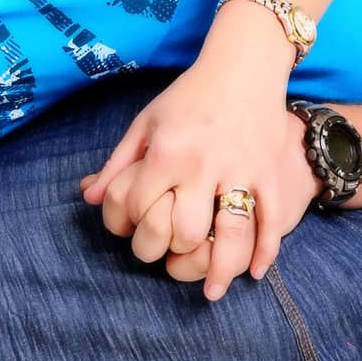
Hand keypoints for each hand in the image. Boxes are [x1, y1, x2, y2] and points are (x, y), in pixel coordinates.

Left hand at [80, 64, 311, 297]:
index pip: (140, 205)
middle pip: (187, 230)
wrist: (243, 68)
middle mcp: (204, 165)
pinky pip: (272, 221)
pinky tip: (253, 273)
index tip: (130, 230)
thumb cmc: (188, 96)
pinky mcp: (271, 173)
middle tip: (167, 262)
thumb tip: (89, 199)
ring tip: (211, 291)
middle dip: (173, 254)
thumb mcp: (146, 123)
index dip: (128, 225)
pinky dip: (265, 251)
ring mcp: (242, 171)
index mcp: (168, 151)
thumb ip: (118, 163)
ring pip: (234, 234)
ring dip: (222, 269)